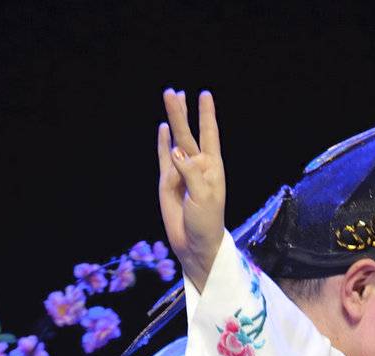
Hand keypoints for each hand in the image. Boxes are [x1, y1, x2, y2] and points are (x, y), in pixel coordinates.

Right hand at [158, 88, 225, 293]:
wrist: (194, 245)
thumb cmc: (206, 222)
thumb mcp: (203, 197)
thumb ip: (190, 172)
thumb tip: (176, 149)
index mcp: (211, 168)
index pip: (210, 135)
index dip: (207, 116)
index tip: (205, 95)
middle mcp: (197, 166)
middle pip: (188, 134)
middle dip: (181, 112)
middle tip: (173, 92)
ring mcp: (181, 173)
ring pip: (176, 141)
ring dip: (173, 121)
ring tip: (170, 99)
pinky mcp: (167, 182)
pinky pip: (164, 157)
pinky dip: (163, 143)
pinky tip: (163, 129)